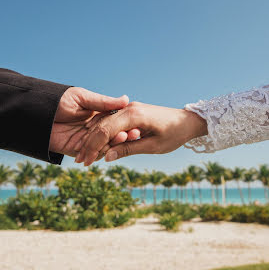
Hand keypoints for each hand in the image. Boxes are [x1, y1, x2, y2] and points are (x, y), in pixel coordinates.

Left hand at [49, 87, 139, 157]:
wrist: (34, 114)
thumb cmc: (56, 100)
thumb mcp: (82, 97)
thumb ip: (103, 102)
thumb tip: (126, 99)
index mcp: (95, 114)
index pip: (115, 121)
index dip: (126, 123)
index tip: (137, 124)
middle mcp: (92, 128)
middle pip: (112, 134)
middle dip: (124, 134)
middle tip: (136, 133)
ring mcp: (85, 140)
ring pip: (105, 145)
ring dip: (115, 143)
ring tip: (125, 138)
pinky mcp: (76, 150)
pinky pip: (92, 154)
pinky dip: (102, 152)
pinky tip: (111, 149)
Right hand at [76, 102, 207, 165]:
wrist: (188, 121)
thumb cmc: (174, 134)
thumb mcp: (153, 146)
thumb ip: (129, 149)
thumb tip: (106, 157)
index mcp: (134, 115)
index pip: (106, 130)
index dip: (94, 146)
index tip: (86, 161)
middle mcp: (129, 108)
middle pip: (102, 126)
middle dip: (90, 144)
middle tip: (80, 161)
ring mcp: (129, 108)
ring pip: (104, 123)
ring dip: (94, 139)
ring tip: (84, 155)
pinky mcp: (131, 112)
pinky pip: (112, 122)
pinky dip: (103, 133)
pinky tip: (96, 145)